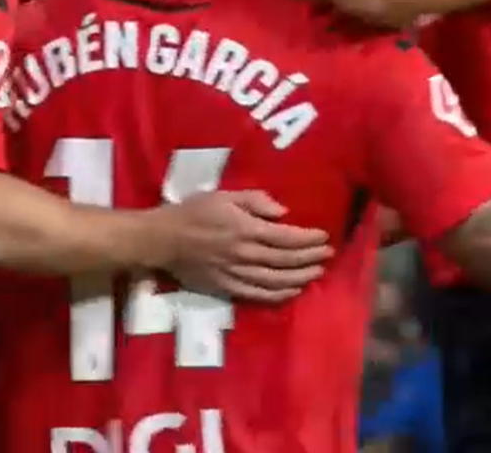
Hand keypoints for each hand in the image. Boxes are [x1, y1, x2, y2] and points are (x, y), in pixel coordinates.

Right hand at [149, 190, 332, 301]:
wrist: (162, 240)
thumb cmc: (192, 212)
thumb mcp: (223, 195)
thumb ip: (255, 201)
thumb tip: (283, 212)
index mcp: (245, 229)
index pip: (287, 237)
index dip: (309, 238)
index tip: (325, 236)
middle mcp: (245, 255)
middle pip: (287, 260)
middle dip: (311, 257)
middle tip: (328, 254)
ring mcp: (237, 275)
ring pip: (277, 281)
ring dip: (301, 277)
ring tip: (317, 272)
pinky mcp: (227, 289)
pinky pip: (259, 295)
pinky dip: (280, 294)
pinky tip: (293, 291)